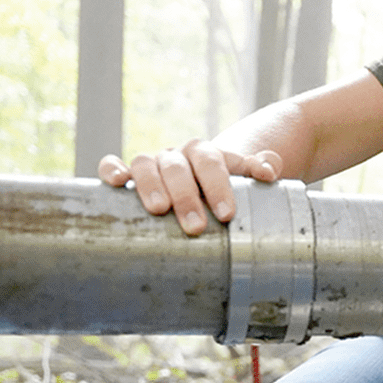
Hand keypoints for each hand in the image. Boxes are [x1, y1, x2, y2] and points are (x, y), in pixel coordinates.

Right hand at [98, 139, 283, 235]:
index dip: (219, 184)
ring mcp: (153, 165)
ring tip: (159, 210)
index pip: (214, 161)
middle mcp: (178, 157)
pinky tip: (115, 183)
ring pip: (146, 163)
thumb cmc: (225, 191)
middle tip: (196, 227)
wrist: (202, 182)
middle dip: (187, 196)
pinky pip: (114, 165)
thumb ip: (259, 171)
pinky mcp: (130, 176)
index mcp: (208, 155)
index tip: (227, 213)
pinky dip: (112, 170)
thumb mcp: (245, 182)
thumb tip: (271, 169)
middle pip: (179, 167)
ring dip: (151, 185)